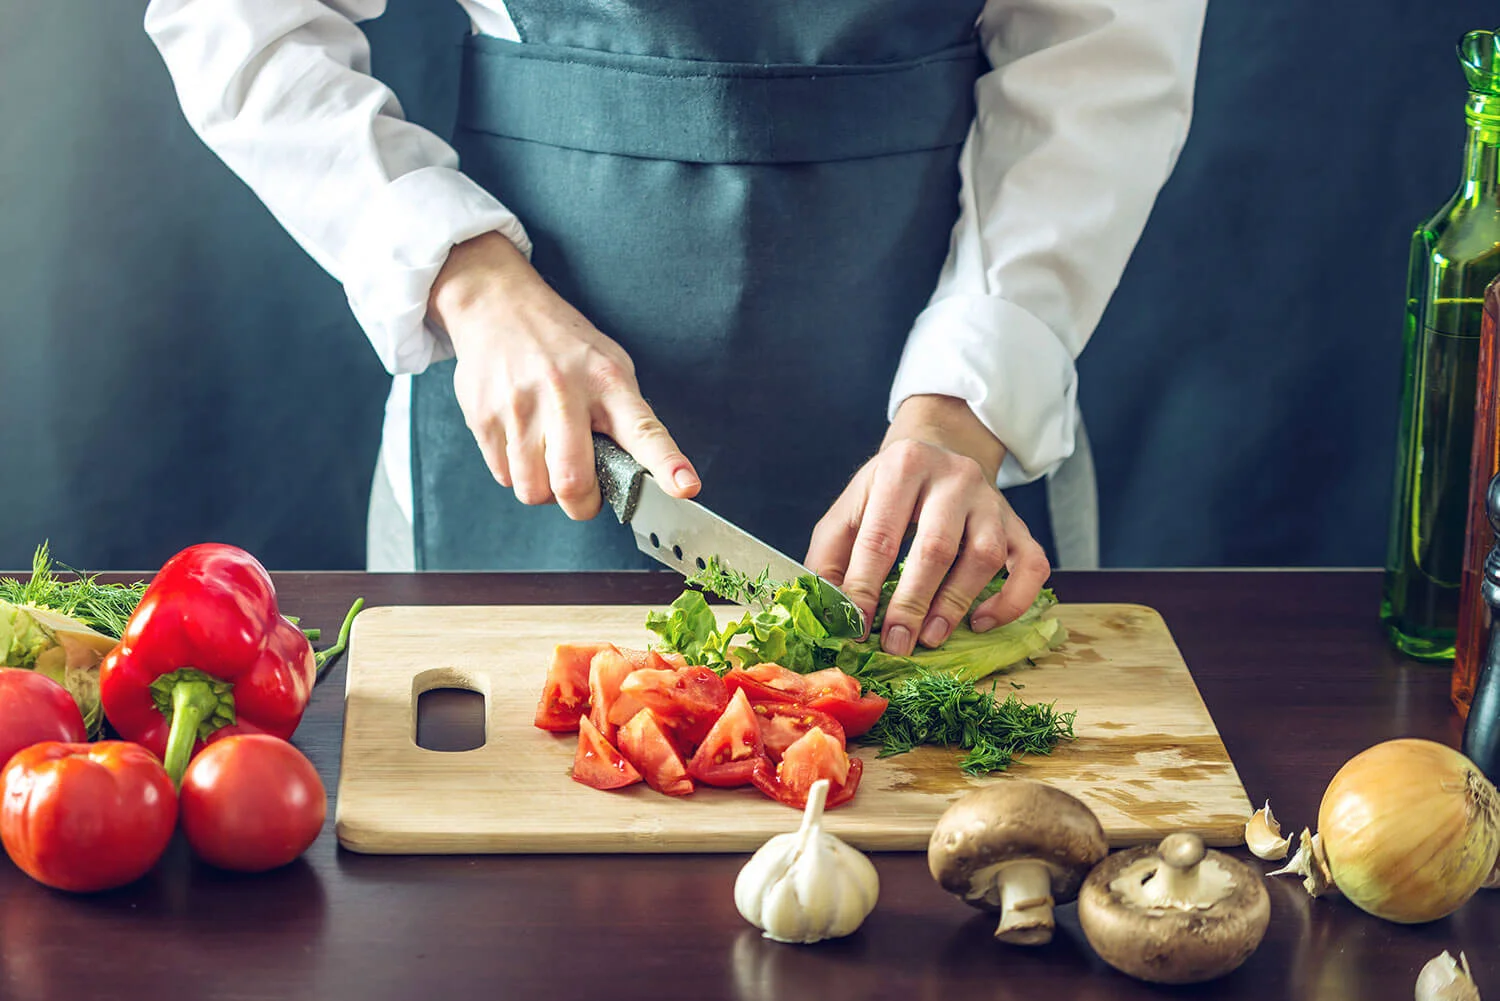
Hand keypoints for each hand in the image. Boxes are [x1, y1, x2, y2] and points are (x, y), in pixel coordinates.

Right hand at [427, 232, 699, 518]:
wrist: (497, 305)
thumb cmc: (563, 345)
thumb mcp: (608, 365)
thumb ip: (625, 416)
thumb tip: (640, 474)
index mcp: (608, 382)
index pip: (644, 430)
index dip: (667, 464)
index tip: (685, 487)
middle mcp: (564, 394)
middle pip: (573, 483)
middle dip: (582, 503)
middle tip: (585, 492)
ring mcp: (519, 407)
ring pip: (533, 490)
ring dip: (545, 489)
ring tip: (548, 457)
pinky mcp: (484, 417)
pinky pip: (504, 478)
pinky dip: (517, 473)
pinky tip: (522, 443)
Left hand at [805, 395, 1049, 655]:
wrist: (938, 452)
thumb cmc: (886, 493)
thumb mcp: (850, 510)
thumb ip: (832, 556)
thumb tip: (828, 613)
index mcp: (904, 465)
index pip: (880, 536)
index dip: (865, 587)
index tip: (855, 627)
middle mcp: (954, 476)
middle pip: (935, 548)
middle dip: (911, 603)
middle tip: (895, 644)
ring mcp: (992, 500)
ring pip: (984, 557)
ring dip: (955, 604)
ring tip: (931, 637)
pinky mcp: (1019, 523)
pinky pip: (1031, 565)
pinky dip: (1011, 600)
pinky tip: (982, 621)